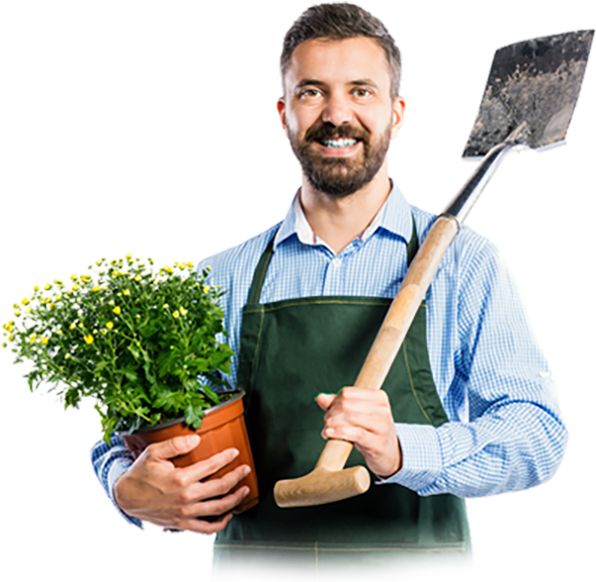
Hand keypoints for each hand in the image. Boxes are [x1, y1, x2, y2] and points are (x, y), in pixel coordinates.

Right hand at [113, 434, 250, 533]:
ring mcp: (184, 513)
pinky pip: (206, 527)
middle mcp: (185, 497)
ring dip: (235, 499)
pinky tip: (228, 513)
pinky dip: (220, 523)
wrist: (126, 497)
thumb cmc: (141, 473)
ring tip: (245, 490)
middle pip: (220, 488)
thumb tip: (197, 439)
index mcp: (180, 478)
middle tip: (246, 469)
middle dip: (237, 477)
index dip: (226, 458)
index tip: (235, 452)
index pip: (211, 466)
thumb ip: (176, 443)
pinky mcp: (181, 523)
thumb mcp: (153, 452)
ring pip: (218, 508)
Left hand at [316, 387, 401, 477]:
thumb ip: (338, 404)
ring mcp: (382, 426)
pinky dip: (339, 433)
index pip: (347, 393)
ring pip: (349, 418)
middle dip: (331, 414)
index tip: (330, 412)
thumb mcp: (357, 414)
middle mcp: (383, 409)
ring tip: (327, 430)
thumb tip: (320, 398)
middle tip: (327, 423)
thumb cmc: (370, 431)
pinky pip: (355, 434)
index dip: (334, 402)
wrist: (389, 453)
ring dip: (332, 424)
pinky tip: (330, 435)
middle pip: (346, 405)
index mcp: (379, 397)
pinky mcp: (379, 442)